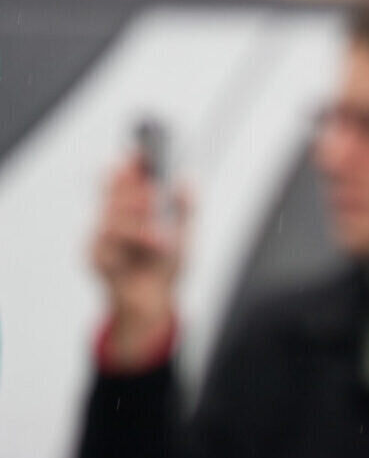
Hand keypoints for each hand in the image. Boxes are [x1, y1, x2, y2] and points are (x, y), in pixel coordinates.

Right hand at [91, 155, 188, 368]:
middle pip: (113, 191)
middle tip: (154, 193)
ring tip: (159, 237)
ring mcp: (102, 236)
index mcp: (133, 208)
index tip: (140, 155)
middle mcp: (114, 218)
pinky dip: (131, 247)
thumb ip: (184, 208)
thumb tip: (186, 181)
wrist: (155, 302)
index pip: (123, 178)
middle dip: (134, 191)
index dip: (130, 164)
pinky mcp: (94, 256)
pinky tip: (148, 250)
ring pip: (110, 216)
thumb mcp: (184, 235)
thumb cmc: (166, 267)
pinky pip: (107, 244)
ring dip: (139, 225)